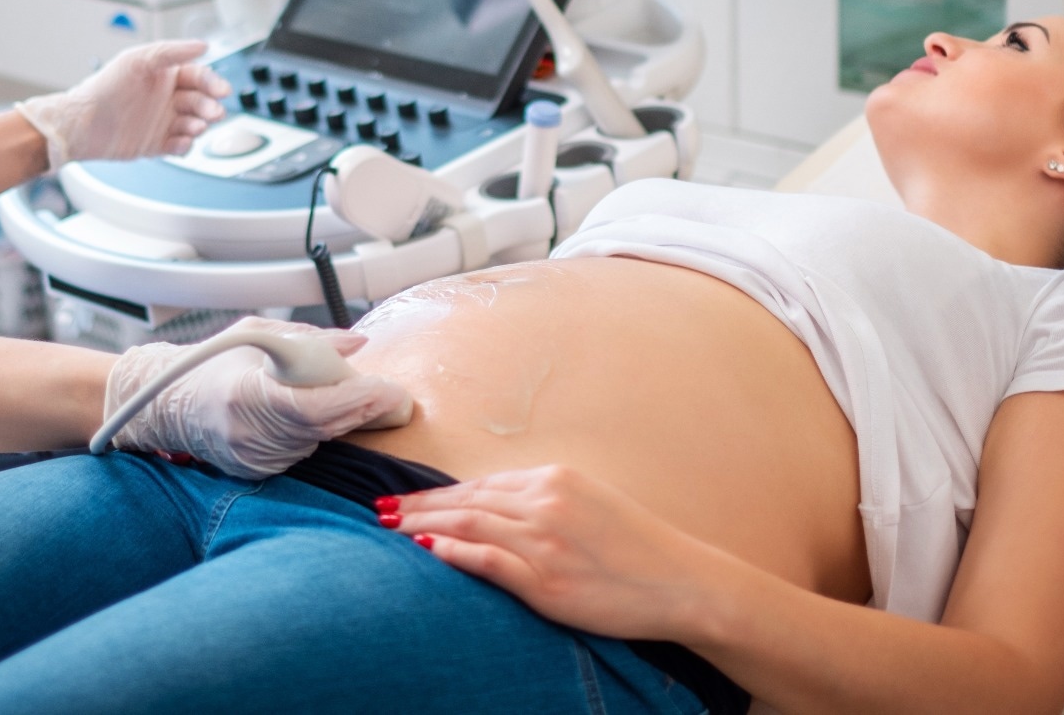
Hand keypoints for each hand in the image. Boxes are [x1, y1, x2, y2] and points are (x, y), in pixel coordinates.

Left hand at [14, 39, 229, 170]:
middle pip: (201, 102)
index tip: (222, 90)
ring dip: (199, 126)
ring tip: (195, 127)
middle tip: (214, 113)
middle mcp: (166, 98)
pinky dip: (185, 145)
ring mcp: (162, 122)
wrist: (80, 123)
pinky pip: (179, 146)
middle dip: (210, 107)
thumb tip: (203, 45)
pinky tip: (182, 142)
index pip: (199, 77)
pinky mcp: (156, 144)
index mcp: (165, 75)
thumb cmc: (104, 87)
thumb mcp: (138, 60)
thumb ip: (172, 51)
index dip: (213, 83)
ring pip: (194, 124)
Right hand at [104, 318, 412, 479]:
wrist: (166, 404)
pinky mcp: (255, 472)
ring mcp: (251, 459)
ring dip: (344, 422)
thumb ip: (308, 339)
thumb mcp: (255, 334)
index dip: (356, 400)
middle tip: (396, 398)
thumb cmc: (212, 363)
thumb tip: (357, 345)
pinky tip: (322, 417)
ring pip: (318, 442)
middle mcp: (248, 434)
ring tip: (360, 399)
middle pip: (324, 428)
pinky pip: (302, 452)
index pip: (314, 406)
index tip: (389, 390)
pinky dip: (319, 434)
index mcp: (245, 394)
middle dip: (365, 412)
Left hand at [382, 466, 718, 640]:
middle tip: (381, 512)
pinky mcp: (547, 581)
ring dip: (423, 526)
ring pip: (469, 525)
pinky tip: (428, 550)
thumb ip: (542, 502)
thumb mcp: (590, 506)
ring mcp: (545, 542)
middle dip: (418, 507)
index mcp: (555, 480)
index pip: (480, 485)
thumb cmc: (637, 549)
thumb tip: (492, 508)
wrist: (682, 582)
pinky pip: (489, 561)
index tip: (406, 500)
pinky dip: (455, 552)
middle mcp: (546, 503)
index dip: (437, 493)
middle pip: (466, 501)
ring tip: (391, 531)